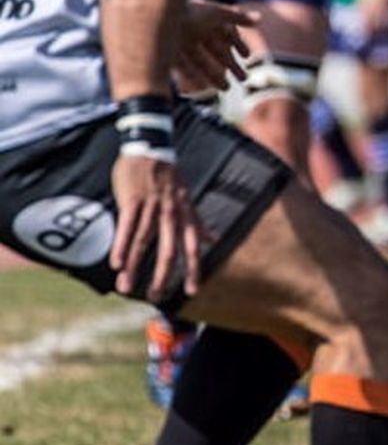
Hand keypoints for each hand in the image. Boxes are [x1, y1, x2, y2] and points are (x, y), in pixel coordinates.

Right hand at [110, 154, 201, 300]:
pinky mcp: (132, 200)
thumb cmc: (170, 178)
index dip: (193, 268)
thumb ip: (199, 222)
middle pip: (169, 249)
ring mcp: (152, 207)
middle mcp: (172, 213)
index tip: (192, 290)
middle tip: (155, 297)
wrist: (151, 148)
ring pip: (143, 242)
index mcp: (186, 214)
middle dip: (162, 275)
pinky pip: (127, 227)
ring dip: (133, 266)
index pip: (193, 246)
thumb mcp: (189, 200)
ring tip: (125, 288)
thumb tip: (214, 240)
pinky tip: (116, 264)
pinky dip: (121, 246)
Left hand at [172, 0, 252, 92]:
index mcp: (205, 19)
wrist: (156, 18)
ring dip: (214, 75)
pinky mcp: (167, 53)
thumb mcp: (218, 14)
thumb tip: (260, 20)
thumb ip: (239, 18)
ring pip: (201, 61)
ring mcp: (180, 42)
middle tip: (244, 79)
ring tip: (225, 89)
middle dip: (230, 65)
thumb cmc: (190, 13)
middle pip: (216, 50)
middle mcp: (193, 30)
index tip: (248, 57)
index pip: (226, 33)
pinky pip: (182, 67)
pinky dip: (192, 76)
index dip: (238, 45)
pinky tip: (201, 87)